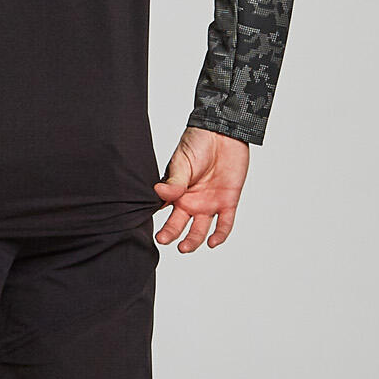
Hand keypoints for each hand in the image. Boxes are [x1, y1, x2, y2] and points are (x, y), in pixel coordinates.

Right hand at [153, 127, 247, 251]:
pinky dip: (219, 235)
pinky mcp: (228, 201)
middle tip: (163, 240)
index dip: (157, 223)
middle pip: (179, 225)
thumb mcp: (182, 162)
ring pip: (200, 229)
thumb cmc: (198, 143)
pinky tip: (212, 243)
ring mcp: (209, 203)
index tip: (150, 232)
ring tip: (185, 247)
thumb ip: (175, 181)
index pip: (164, 214)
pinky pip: (224, 224)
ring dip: (192, 241)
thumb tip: (159, 193)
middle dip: (171, 234)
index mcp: (176, 193)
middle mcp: (191, 202)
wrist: (223, 131)